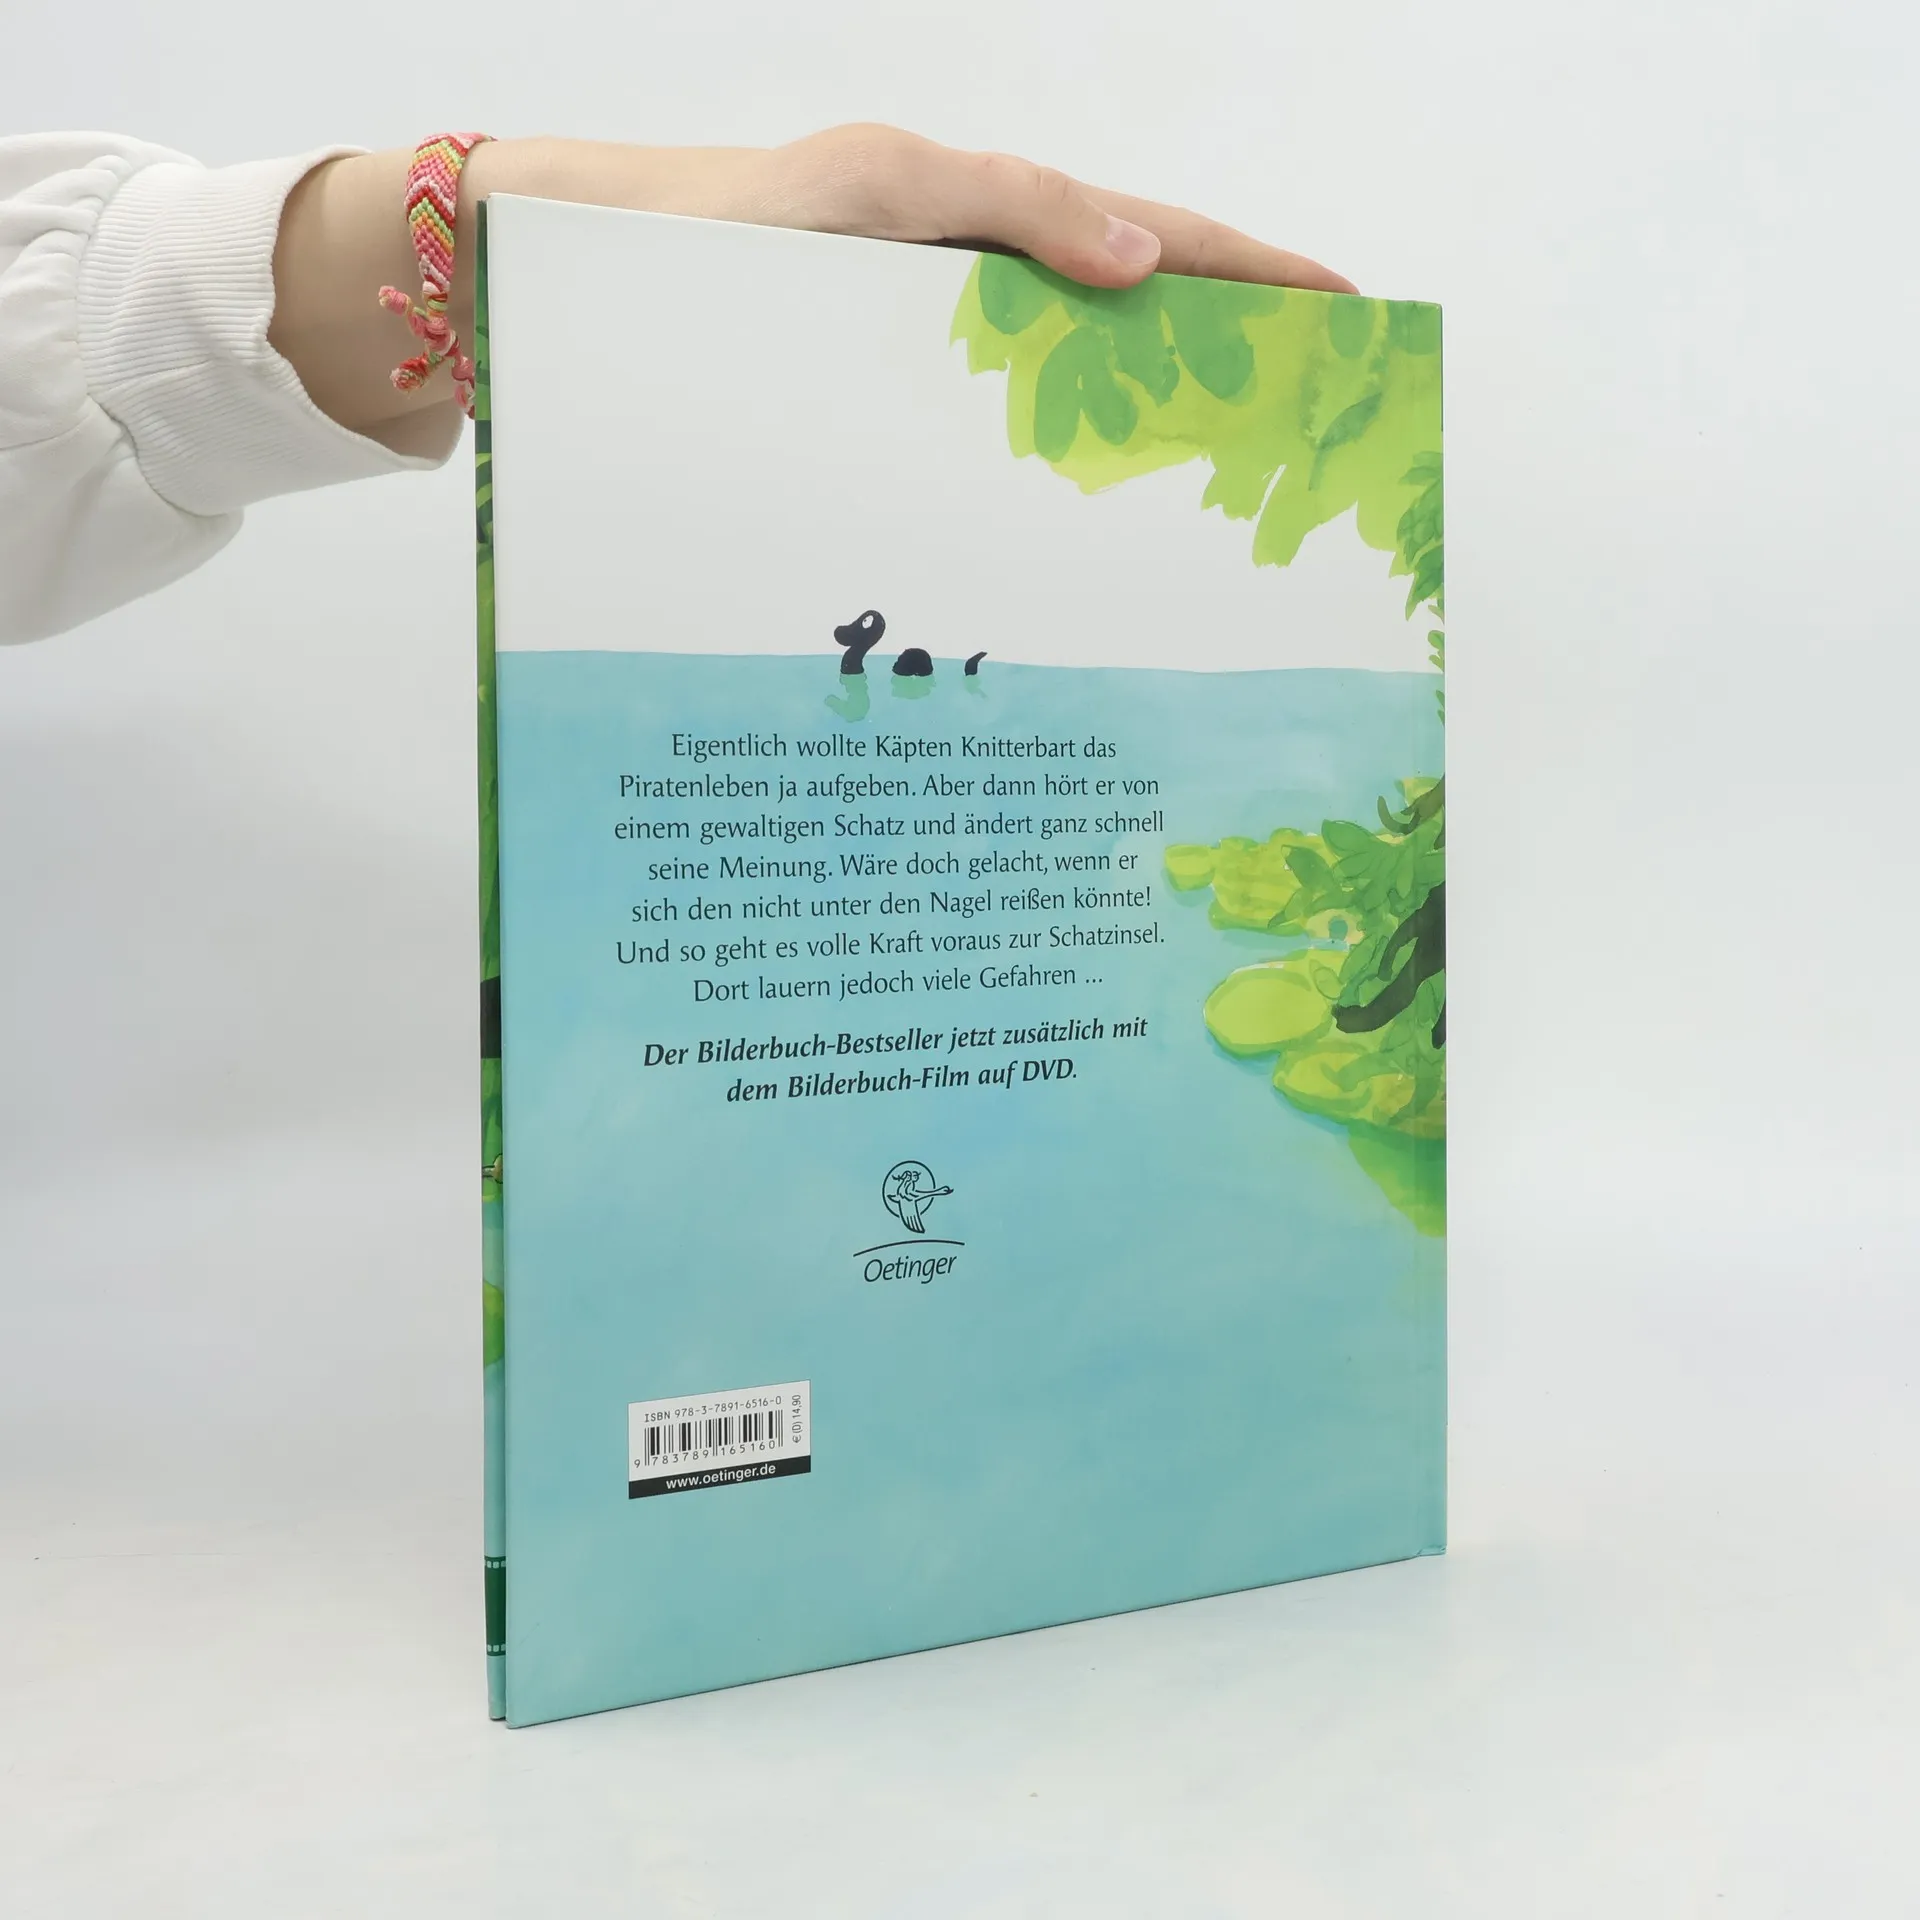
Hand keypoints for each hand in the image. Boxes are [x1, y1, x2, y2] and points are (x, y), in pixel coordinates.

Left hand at [273, 126, 1354, 448]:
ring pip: (1050, 444)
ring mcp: (919, 400)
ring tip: (1204, 556)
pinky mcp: (867, 462)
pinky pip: (969, 494)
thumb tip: (1145, 268)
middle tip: (1300, 468)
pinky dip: (1026, 529)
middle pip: (1120, 359)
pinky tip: (1055, 583)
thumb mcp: (868, 186)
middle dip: (1216, 403)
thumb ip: (1008, 207)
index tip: (1352, 323)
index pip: (1154, 249)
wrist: (562, 292)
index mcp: (983, 240)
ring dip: (1127, 491)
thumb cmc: (709, 223)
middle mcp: (963, 327)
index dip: (1255, 282)